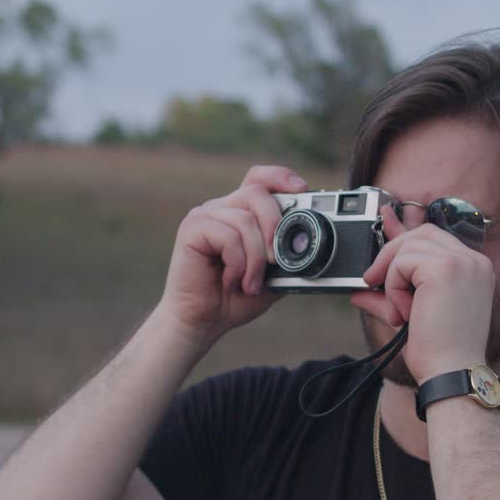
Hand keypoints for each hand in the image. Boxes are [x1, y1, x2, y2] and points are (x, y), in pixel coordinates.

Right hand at [155, 165, 307, 349]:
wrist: (204, 322)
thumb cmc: (234, 298)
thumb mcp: (273, 274)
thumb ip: (287, 254)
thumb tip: (308, 241)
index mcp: (239, 212)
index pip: (259, 178)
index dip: (280, 177)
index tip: (302, 190)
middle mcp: (221, 208)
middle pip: (256, 192)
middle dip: (275, 225)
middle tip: (275, 260)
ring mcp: (204, 216)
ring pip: (245, 220)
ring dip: (255, 258)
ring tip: (250, 283)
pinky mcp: (192, 229)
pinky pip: (228, 236)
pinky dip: (237, 263)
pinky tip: (231, 281)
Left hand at [350, 205, 494, 381]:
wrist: (451, 374)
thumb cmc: (439, 352)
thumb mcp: (412, 311)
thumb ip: (392, 289)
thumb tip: (361, 287)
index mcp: (474, 269)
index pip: (434, 237)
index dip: (403, 236)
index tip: (384, 223)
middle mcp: (474, 261)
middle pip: (420, 233)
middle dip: (390, 254)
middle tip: (372, 281)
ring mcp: (462, 261)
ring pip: (407, 248)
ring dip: (392, 281)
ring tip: (401, 312)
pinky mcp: (444, 268)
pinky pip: (401, 263)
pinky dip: (393, 289)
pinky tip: (404, 313)